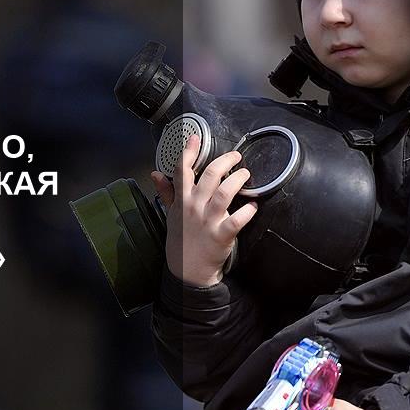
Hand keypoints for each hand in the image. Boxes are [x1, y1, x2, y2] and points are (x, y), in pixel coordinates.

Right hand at [150, 134, 256, 286]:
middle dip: (225, 161)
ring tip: (245, 174)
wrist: (187, 271)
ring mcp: (208, 221)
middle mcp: (194, 207)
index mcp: (182, 200)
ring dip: (238, 180)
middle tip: (235, 157)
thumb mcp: (171, 215)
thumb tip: (156, 173)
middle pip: (210, 175)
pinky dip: (248, 211)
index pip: (182, 171)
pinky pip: (237, 219)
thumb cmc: (181, 240)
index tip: (196, 138)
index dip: (189, 152)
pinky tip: (253, 206)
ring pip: (225, 192)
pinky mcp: (222, 235)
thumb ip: (167, 192)